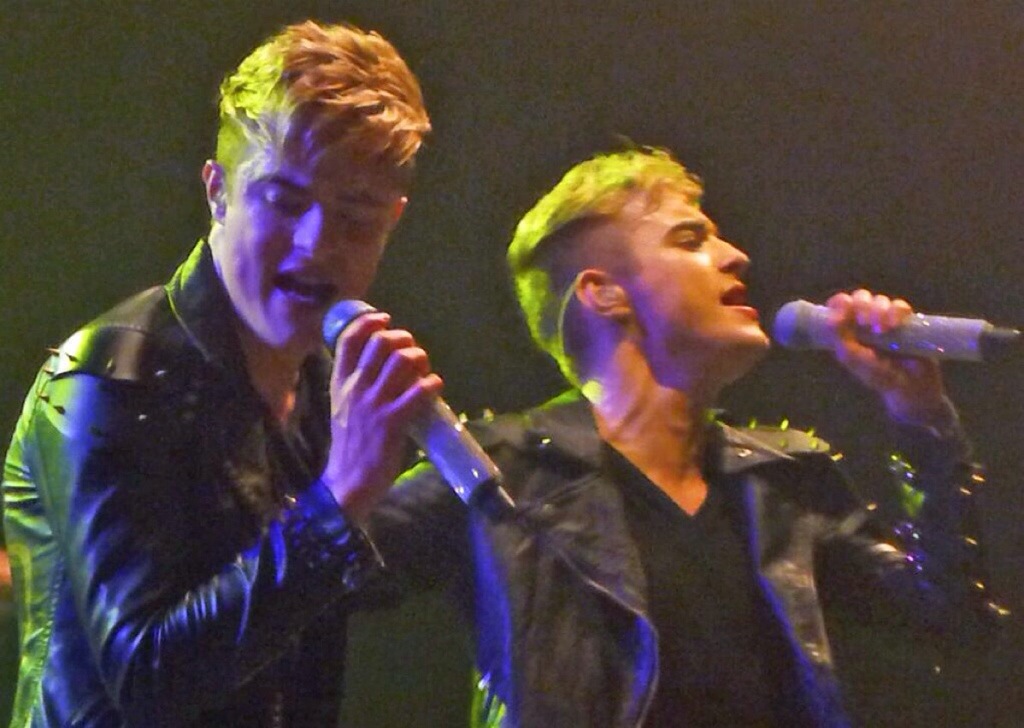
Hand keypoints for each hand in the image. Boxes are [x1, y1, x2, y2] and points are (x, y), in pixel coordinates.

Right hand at [321, 312, 442, 524]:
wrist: (347, 483)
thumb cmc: (350, 445)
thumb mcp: (342, 407)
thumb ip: (355, 384)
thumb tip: (380, 363)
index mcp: (340, 383)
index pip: (348, 339)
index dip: (369, 322)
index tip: (384, 319)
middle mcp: (355, 388)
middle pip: (381, 343)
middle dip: (403, 339)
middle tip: (412, 349)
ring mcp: (374, 404)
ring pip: (402, 361)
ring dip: (420, 358)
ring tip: (425, 369)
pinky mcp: (393, 422)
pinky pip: (419, 391)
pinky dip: (431, 383)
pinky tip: (434, 387)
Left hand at [825, 290, 951, 427]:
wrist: (912, 388)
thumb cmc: (881, 377)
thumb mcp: (858, 364)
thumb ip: (843, 345)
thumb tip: (832, 322)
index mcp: (850, 329)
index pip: (840, 306)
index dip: (838, 303)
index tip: (841, 312)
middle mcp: (868, 321)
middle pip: (860, 297)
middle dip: (860, 305)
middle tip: (863, 321)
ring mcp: (888, 319)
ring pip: (879, 300)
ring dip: (877, 310)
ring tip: (880, 330)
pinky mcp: (908, 321)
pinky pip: (901, 306)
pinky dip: (896, 312)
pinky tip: (894, 325)